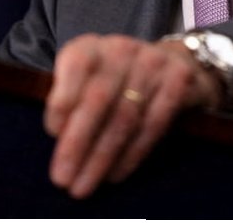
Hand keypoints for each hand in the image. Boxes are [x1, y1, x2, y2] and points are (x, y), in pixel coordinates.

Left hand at [44, 33, 220, 197]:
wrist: (176, 63)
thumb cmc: (117, 80)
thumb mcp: (88, 80)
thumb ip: (71, 101)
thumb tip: (58, 138)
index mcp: (92, 46)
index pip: (75, 66)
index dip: (62, 100)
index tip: (53, 134)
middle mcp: (122, 49)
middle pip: (99, 98)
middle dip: (77, 142)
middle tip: (62, 178)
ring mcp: (154, 63)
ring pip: (125, 117)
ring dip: (102, 157)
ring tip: (84, 185)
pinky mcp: (179, 81)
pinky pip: (153, 124)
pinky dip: (132, 154)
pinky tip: (116, 174)